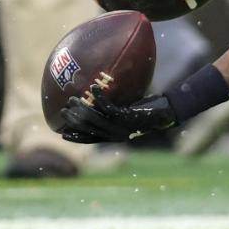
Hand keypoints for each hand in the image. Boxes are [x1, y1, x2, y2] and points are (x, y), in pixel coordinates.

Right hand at [58, 87, 179, 143]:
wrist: (165, 113)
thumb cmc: (146, 112)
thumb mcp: (127, 114)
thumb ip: (113, 113)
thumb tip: (98, 103)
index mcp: (114, 137)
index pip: (91, 140)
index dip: (77, 138)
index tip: (63, 134)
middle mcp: (116, 134)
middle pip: (89, 129)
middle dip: (75, 121)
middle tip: (63, 111)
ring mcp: (120, 126)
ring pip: (95, 118)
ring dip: (82, 108)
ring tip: (72, 99)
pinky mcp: (126, 116)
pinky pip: (108, 107)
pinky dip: (99, 98)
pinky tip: (93, 88)